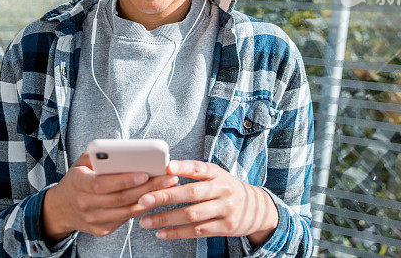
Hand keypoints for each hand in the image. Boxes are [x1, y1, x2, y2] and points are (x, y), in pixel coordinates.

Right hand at [41, 153, 179, 240]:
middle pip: (120, 198)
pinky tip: (155, 197)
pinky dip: (142, 208)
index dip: (124, 180)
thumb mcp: (81, 163)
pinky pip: (126, 219)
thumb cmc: (78, 179)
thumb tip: (124, 151)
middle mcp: (84, 204)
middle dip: (147, 188)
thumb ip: (99, 155)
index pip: (102, 184)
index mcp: (78, 183)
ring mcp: (93, 220)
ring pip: (126, 211)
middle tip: (168, 177)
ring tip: (167, 186)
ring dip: (150, 199)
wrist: (62, 208)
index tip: (145, 173)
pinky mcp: (102, 229)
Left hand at [136, 160, 277, 245]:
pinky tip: (161, 233)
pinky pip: (197, 231)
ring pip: (192, 215)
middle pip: (191, 193)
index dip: (183, 167)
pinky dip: (177, 233)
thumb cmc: (225, 188)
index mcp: (217, 173)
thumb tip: (164, 171)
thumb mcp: (216, 175)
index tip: (166, 168)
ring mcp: (225, 209)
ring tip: (146, 221)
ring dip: (166, 219)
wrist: (256, 208)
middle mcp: (222, 190)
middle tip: (143, 200)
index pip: (198, 168)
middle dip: (165, 197)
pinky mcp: (225, 227)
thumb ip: (194, 173)